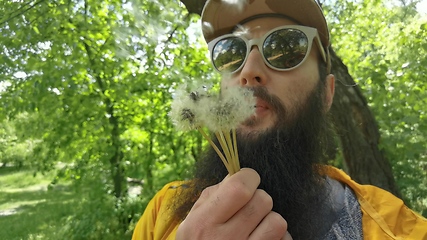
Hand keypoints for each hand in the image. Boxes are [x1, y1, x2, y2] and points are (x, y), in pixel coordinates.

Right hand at [176, 168, 291, 239]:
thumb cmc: (198, 239)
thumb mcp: (194, 217)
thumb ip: (215, 194)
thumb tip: (238, 175)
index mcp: (205, 222)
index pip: (240, 188)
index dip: (248, 177)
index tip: (247, 179)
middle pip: (263, 200)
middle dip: (258, 197)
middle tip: (248, 205)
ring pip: (277, 221)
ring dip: (269, 218)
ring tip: (257, 223)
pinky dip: (277, 237)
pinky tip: (262, 238)